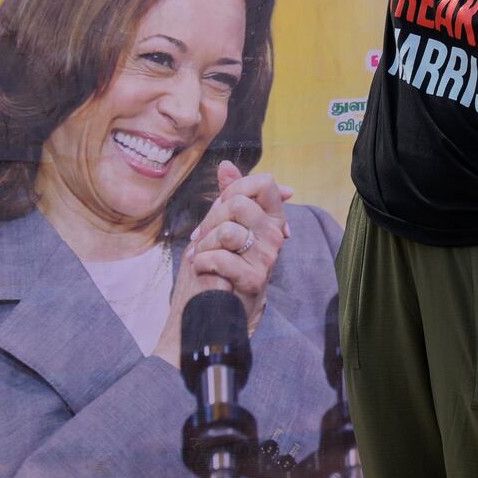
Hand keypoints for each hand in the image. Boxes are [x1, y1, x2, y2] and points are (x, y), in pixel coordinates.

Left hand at [185, 160, 293, 336]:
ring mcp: (267, 257)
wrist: (214, 311)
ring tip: (203, 258)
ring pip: (227, 230)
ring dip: (204, 245)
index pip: (265, 183)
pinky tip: (203, 271)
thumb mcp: (222, 226)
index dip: (236, 188)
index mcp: (271, 219)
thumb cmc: (219, 267)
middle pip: (238, 204)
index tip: (224, 208)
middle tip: (204, 240)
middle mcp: (275, 235)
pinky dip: (202, 262)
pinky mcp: (254, 279)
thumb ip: (229, 195)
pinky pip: (220, 257)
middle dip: (210, 221)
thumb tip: (226, 165)